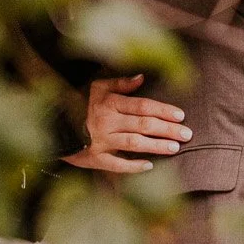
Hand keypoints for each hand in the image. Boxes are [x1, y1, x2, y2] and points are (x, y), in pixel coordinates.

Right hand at [64, 74, 191, 173]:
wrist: (56, 125)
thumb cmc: (83, 104)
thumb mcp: (99, 88)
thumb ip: (121, 83)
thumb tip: (142, 77)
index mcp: (109, 103)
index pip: (142, 106)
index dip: (162, 110)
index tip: (180, 115)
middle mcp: (106, 122)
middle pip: (142, 125)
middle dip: (167, 130)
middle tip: (187, 134)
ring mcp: (101, 141)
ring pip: (134, 144)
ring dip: (156, 146)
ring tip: (175, 148)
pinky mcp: (96, 158)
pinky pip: (117, 164)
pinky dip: (133, 166)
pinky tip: (150, 166)